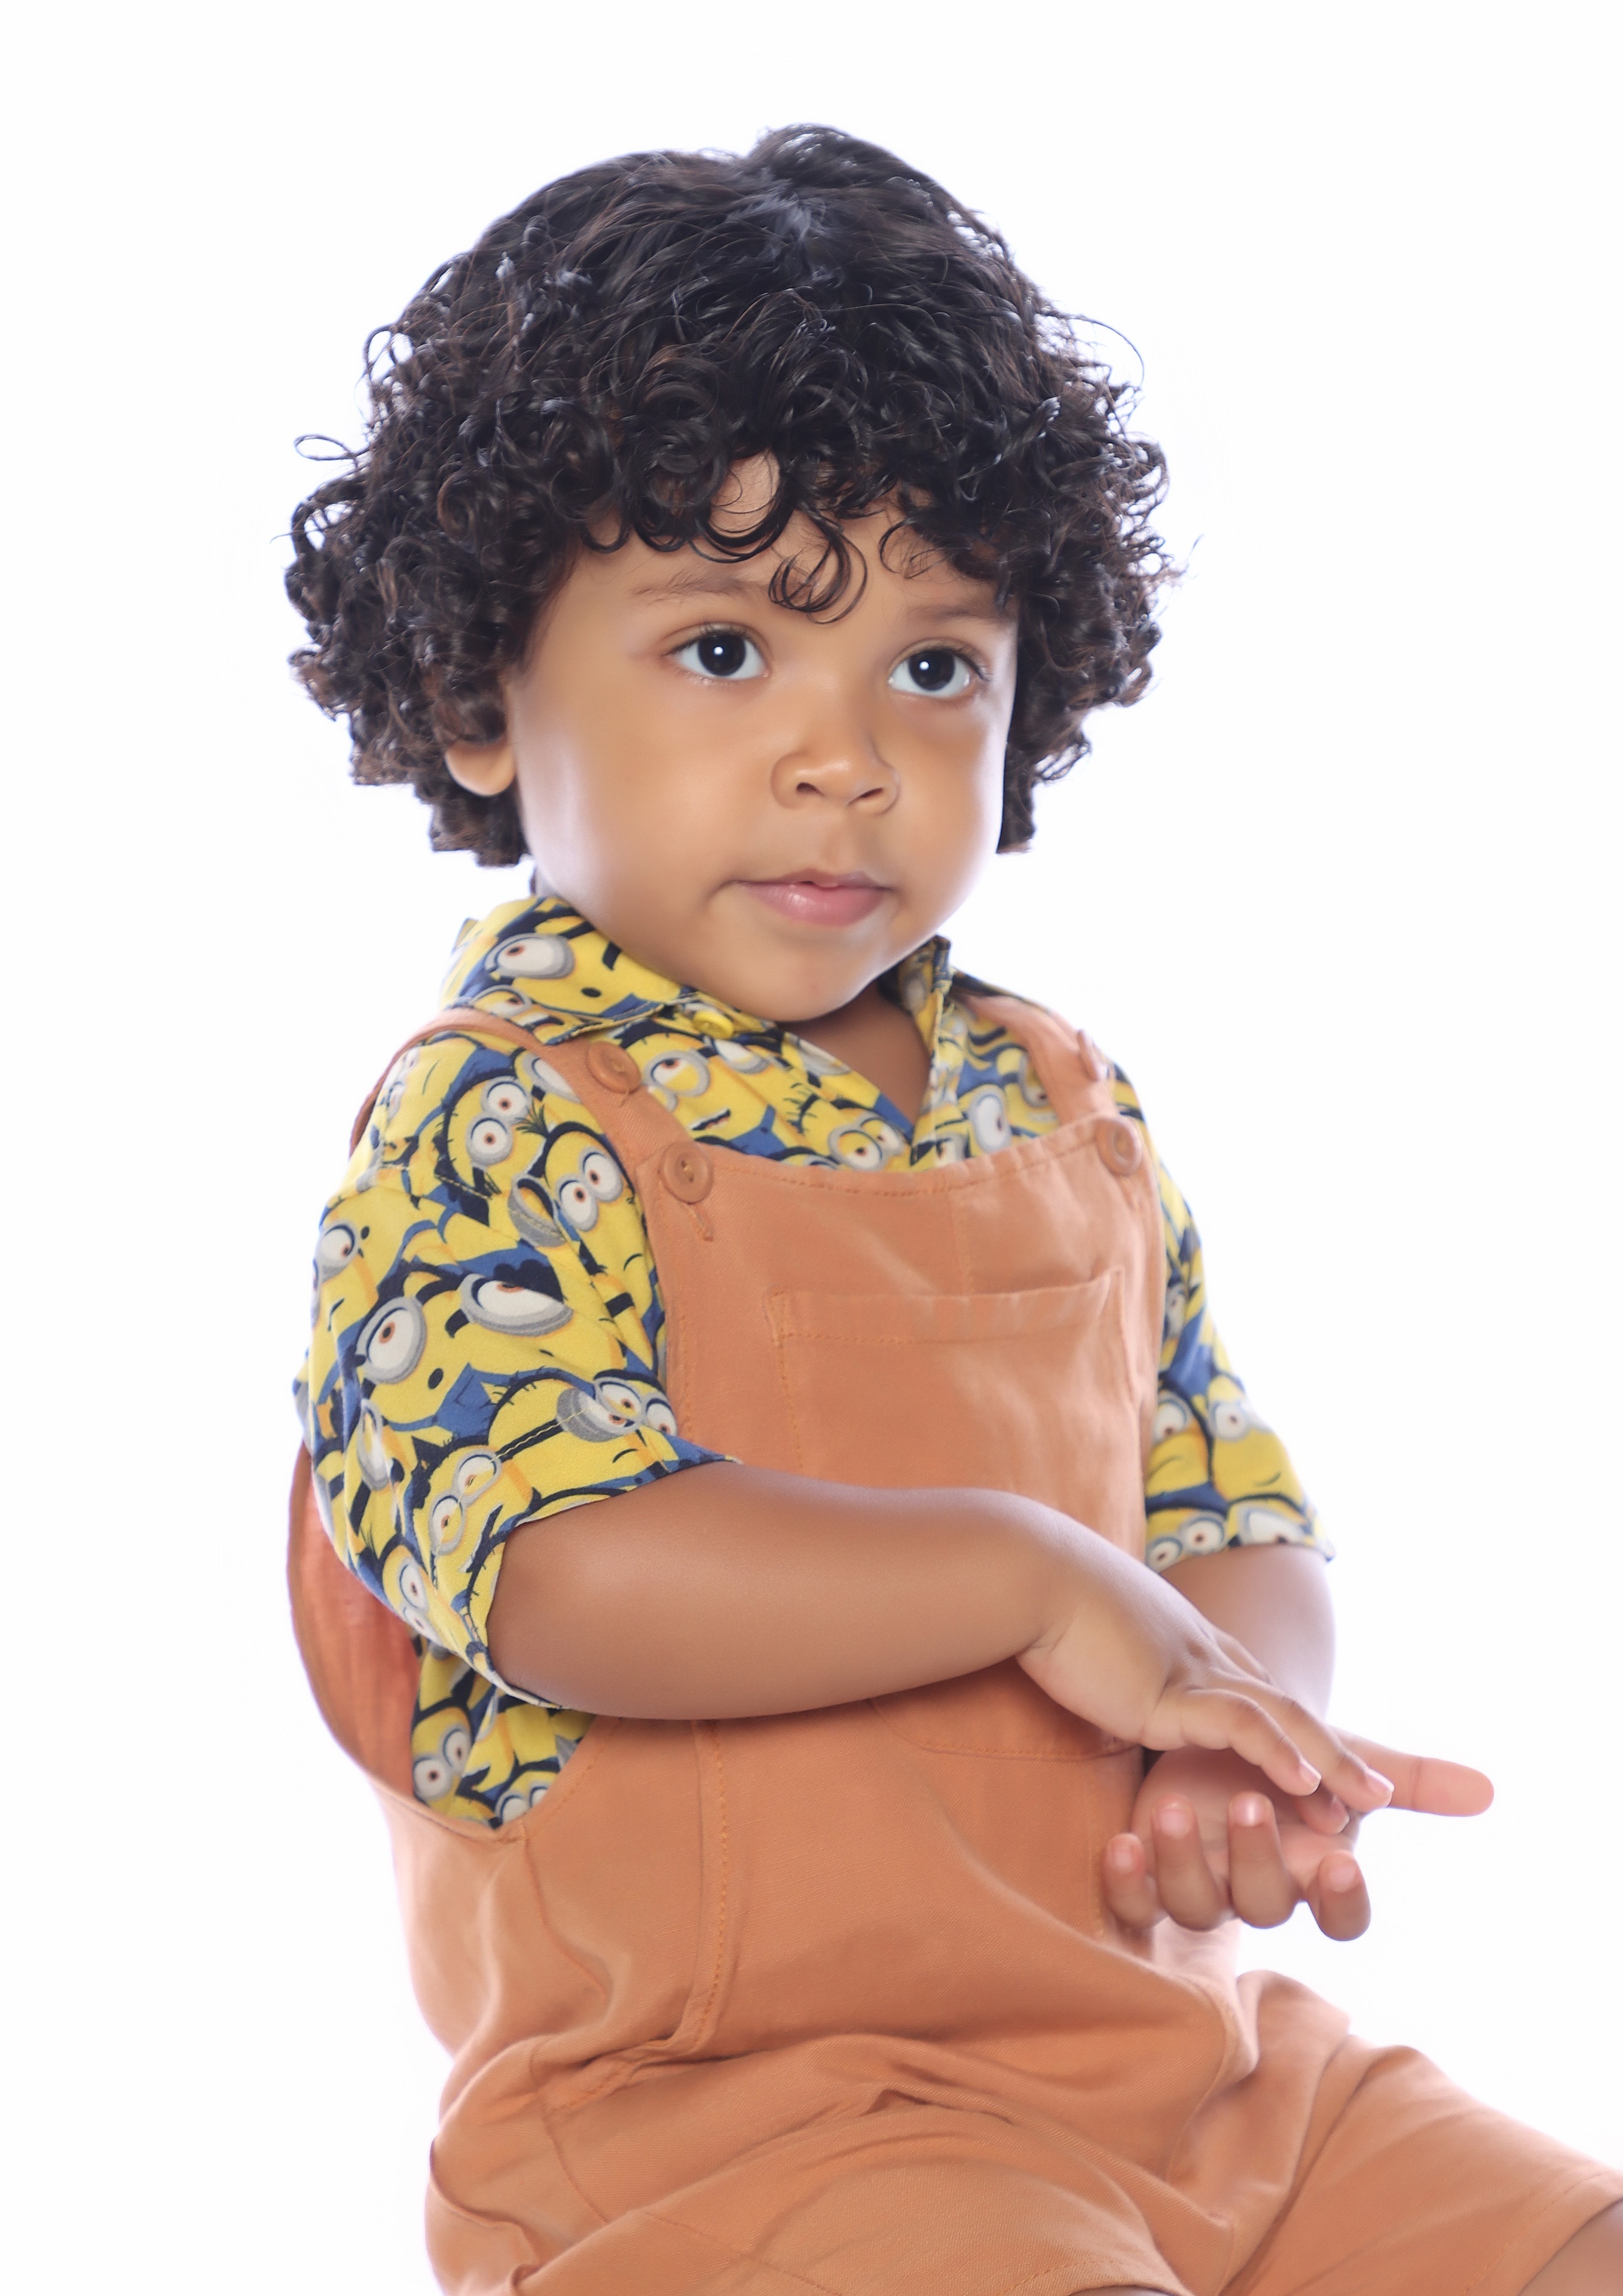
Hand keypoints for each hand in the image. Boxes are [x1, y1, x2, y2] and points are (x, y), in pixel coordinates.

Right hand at [1020, 1532, 1395, 1817]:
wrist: (1024, 1575)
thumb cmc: (1046, 1609)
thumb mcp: (1099, 1641)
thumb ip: (1120, 1668)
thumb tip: (1110, 1687)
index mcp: (1188, 1649)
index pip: (1260, 1695)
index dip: (1299, 1735)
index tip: (1330, 1774)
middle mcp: (1203, 1656)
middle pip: (1288, 1706)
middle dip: (1339, 1752)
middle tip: (1386, 1795)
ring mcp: (1191, 1671)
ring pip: (1281, 1717)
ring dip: (1330, 1761)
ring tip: (1371, 1802)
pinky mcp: (1168, 1691)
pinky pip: (1238, 1724)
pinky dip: (1277, 1752)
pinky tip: (1306, 1783)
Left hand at [1102, 1739, 1493, 1939]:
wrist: (1209, 1735)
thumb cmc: (1287, 1761)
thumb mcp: (1345, 1760)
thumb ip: (1412, 1778)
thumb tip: (1490, 1788)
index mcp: (1311, 1872)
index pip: (1341, 1915)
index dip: (1342, 1899)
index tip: (1340, 1860)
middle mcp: (1255, 1890)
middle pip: (1264, 1906)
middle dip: (1259, 1858)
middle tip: (1250, 1803)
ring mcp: (1200, 1888)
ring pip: (1195, 1906)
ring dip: (1187, 1859)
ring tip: (1173, 1805)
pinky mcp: (1146, 1877)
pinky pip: (1135, 1904)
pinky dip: (1127, 1879)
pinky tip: (1123, 1840)